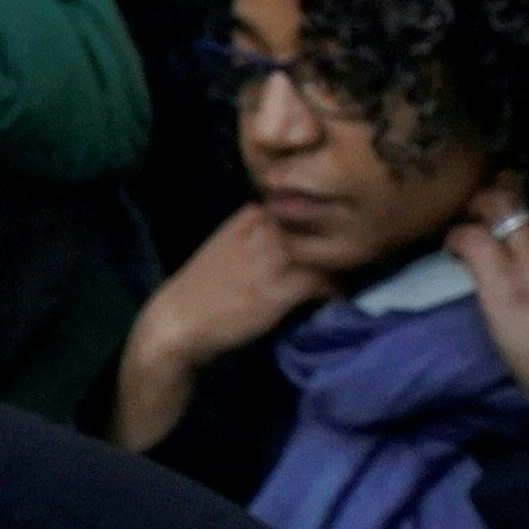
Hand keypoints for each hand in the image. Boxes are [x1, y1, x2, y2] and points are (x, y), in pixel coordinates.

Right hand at [115, 204, 332, 450]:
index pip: (307, 206)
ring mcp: (276, 256)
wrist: (177, 322)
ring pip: (332, 251)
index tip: (334, 243)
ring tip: (346, 283)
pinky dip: (337, 293)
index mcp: (253, 212)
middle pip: (326, 224)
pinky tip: (333, 302)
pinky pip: (329, 282)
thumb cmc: (204, 289)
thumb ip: (265, 235)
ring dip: (344, 268)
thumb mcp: (233, 245)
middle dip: (340, 244)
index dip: (325, 226)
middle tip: (351, 264)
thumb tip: (305, 240)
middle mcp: (266, 227)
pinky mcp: (283, 288)